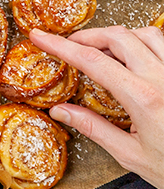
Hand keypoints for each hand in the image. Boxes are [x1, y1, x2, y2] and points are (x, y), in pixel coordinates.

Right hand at [31, 27, 163, 188]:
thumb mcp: (130, 155)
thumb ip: (94, 128)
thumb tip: (61, 112)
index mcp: (144, 98)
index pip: (92, 61)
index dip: (61, 46)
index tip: (41, 38)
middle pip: (119, 37)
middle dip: (89, 36)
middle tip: (70, 45)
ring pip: (146, 33)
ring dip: (119, 36)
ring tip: (103, 48)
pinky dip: (145, 42)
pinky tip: (136, 56)